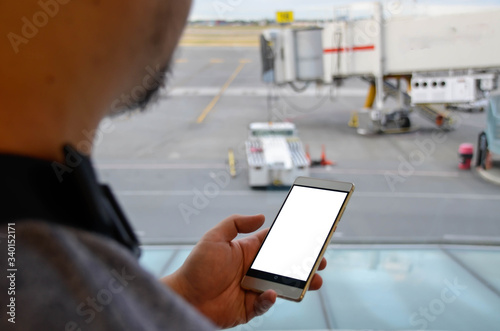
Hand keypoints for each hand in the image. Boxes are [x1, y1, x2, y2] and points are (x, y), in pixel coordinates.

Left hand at [162, 214, 325, 328]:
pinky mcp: (250, 307)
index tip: (312, 235)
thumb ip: (236, 223)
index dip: (294, 239)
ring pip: (283, 285)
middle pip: (286, 265)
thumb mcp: (214, 237)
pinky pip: (266, 303)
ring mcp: (254, 288)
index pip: (276, 242)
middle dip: (305, 263)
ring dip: (300, 283)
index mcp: (248, 251)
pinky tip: (272, 293)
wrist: (185, 298)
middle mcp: (254, 269)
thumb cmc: (197, 267)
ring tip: (316, 280)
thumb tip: (261, 216)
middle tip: (321, 260)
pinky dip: (271, 300)